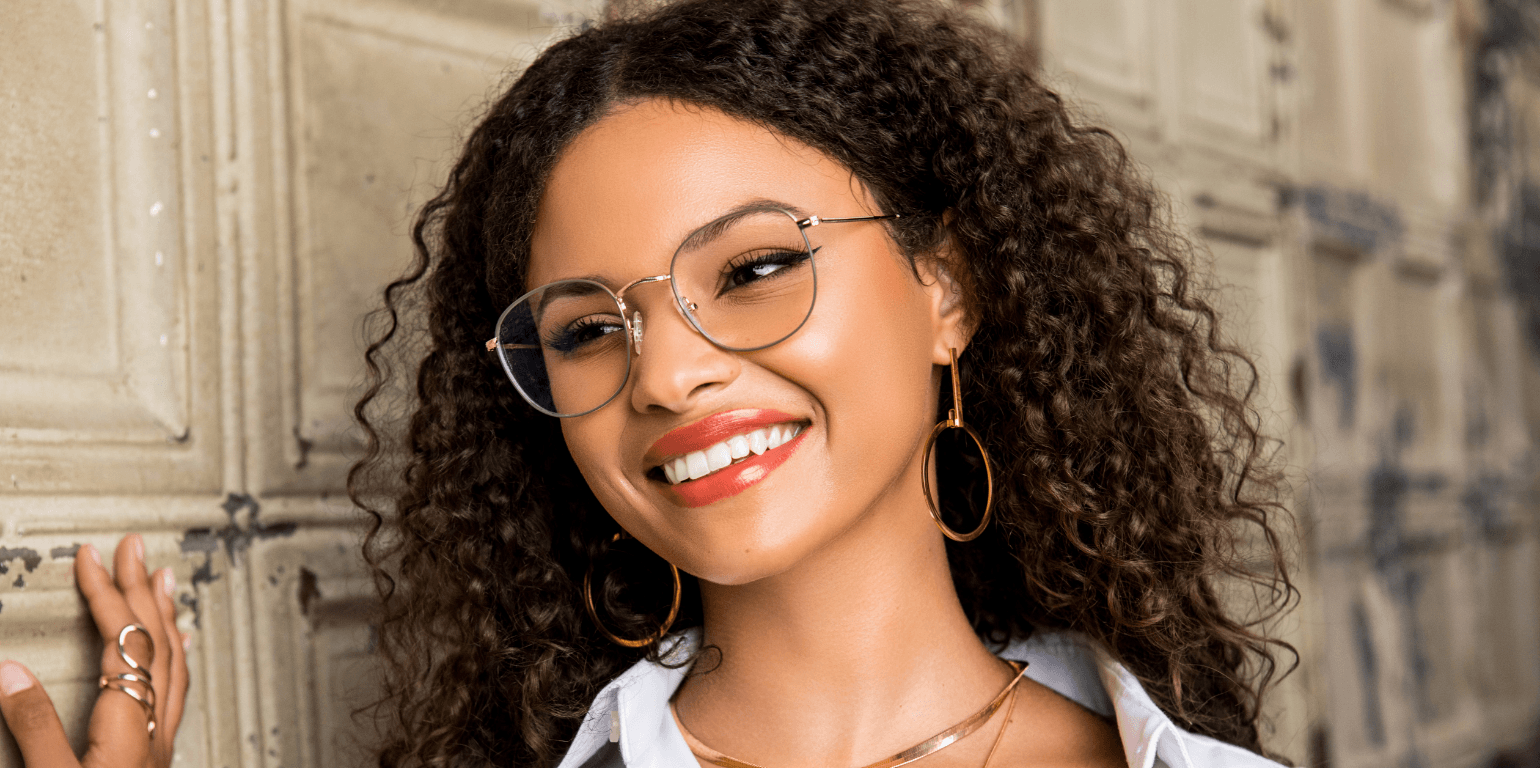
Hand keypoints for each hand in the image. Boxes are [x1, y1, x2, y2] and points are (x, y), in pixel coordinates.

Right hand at [0, 535, 190, 766]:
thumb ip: (35, 724)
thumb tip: (9, 670)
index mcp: (131, 727)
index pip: (124, 641)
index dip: (107, 594)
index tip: (92, 557)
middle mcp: (154, 729)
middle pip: (155, 644)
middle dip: (141, 589)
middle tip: (134, 548)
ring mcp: (160, 745)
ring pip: (171, 664)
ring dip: (163, 616)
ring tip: (161, 581)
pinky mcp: (156, 759)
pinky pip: (174, 691)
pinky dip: (172, 657)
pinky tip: (177, 645)